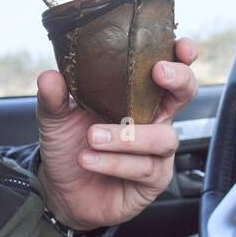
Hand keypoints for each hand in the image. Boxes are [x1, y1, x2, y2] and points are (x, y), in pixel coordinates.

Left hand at [33, 37, 198, 230]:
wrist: (61, 190)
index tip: (181, 47)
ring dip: (126, 136)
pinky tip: (89, 159)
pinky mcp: (152, 181)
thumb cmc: (70, 146)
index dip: (182, 57)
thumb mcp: (56, 118)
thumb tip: (49, 76)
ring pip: (162, 137)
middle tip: (157, 72)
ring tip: (92, 137)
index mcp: (137, 96)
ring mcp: (156, 151)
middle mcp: (154, 120)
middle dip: (178, 80)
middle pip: (185, 94)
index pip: (169, 69)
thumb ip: (55, 97)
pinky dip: (114, 162)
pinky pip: (144, 168)